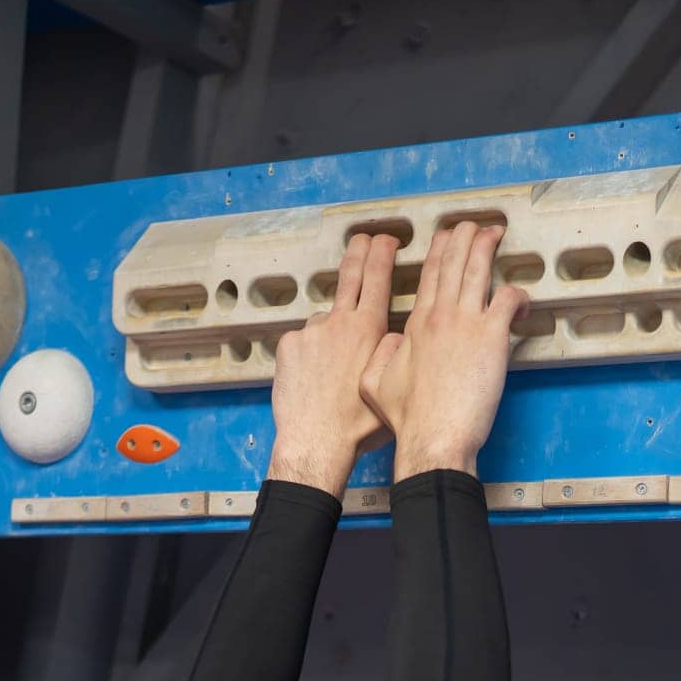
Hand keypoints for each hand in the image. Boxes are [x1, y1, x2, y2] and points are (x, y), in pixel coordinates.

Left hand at [268, 233, 398, 498]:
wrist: (316, 442)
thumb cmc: (357, 425)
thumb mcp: (387, 386)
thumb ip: (391, 354)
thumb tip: (392, 337)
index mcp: (369, 331)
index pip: (378, 277)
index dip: (383, 252)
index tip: (386, 239)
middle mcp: (340, 322)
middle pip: (350, 276)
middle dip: (359, 252)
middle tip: (363, 238)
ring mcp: (311, 332)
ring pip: (324, 322)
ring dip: (329, 335)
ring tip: (331, 370)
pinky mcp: (289, 345)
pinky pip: (302, 342)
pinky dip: (308, 355)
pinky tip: (311, 379)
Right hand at [359, 223, 526, 478]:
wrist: (433, 437)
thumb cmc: (409, 420)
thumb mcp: (375, 384)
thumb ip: (382, 356)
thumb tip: (390, 342)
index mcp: (415, 325)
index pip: (428, 276)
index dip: (440, 251)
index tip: (446, 236)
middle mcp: (440, 315)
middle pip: (453, 263)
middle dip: (464, 237)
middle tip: (474, 225)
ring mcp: (466, 323)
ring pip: (478, 270)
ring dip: (487, 247)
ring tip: (496, 233)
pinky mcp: (491, 336)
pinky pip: (508, 299)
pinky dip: (518, 294)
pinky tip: (522, 301)